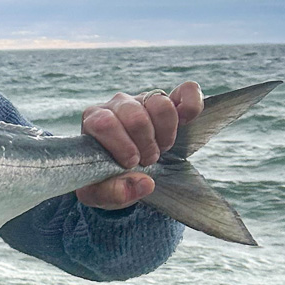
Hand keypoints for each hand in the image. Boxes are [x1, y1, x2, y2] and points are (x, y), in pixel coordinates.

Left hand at [76, 82, 203, 209]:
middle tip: (148, 160)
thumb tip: (144, 183)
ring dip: (166, 132)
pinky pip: (185, 91)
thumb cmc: (105, 178)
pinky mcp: (166, 99)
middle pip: (135, 116)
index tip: (131, 163)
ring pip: (159, 103)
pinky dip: (191, 105)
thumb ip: (112, 193)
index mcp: (93, 122)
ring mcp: (142, 99)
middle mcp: (116, 105)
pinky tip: (186, 122)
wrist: (122, 170)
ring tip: (161, 148)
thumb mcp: (99, 193)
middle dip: (146, 145)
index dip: (123, 146)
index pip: (104, 124)